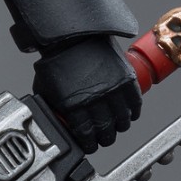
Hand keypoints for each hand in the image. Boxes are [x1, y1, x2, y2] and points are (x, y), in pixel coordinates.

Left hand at [33, 36, 141, 150]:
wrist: (71, 34)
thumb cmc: (56, 60)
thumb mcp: (46, 89)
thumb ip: (52, 108)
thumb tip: (53, 123)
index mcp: (73, 104)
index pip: (86, 134)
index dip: (89, 144)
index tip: (91, 146)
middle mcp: (94, 99)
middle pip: (106, 131)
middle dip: (105, 139)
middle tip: (105, 139)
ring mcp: (112, 89)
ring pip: (123, 120)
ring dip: (121, 127)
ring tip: (117, 128)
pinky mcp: (126, 79)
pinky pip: (135, 103)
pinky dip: (134, 112)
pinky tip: (130, 115)